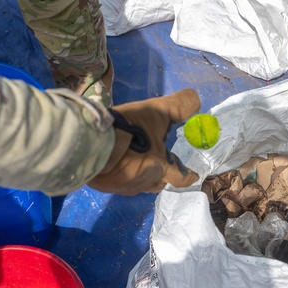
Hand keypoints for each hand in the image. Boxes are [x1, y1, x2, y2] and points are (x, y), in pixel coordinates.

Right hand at [87, 89, 201, 194]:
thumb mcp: (157, 111)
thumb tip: (195, 100)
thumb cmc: (129, 128)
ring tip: (137, 161)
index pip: (181, 178)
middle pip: (159, 182)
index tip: (193, 175)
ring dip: (142, 175)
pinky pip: (120, 183)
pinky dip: (123, 174)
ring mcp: (123, 186)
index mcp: (160, 167)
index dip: (189, 176)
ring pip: (140, 184)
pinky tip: (117, 163)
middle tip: (160, 161)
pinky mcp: (105, 186)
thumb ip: (179, 106)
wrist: (91, 141)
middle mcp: (144, 182)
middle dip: (162, 173)